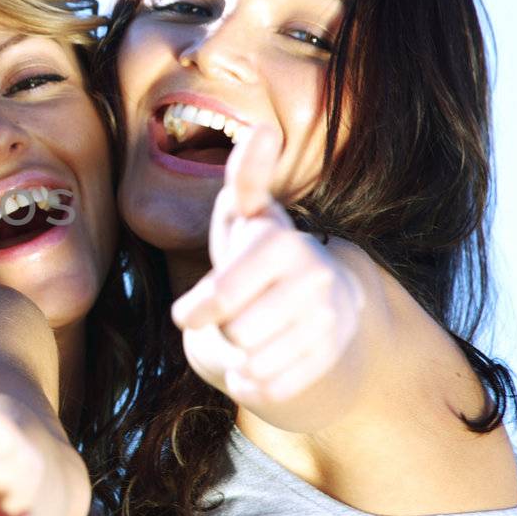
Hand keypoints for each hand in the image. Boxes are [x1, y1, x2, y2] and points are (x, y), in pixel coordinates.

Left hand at [172, 125, 362, 413]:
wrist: (326, 306)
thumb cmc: (263, 255)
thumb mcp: (247, 215)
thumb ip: (245, 178)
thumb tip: (264, 129)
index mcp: (282, 243)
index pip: (225, 289)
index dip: (201, 306)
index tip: (186, 314)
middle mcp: (313, 279)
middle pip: (231, 328)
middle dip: (219, 324)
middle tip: (232, 311)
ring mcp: (328, 321)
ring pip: (251, 359)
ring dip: (238, 354)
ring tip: (248, 335)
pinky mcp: (330, 360)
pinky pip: (269, 386)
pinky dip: (252, 383)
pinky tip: (259, 363)